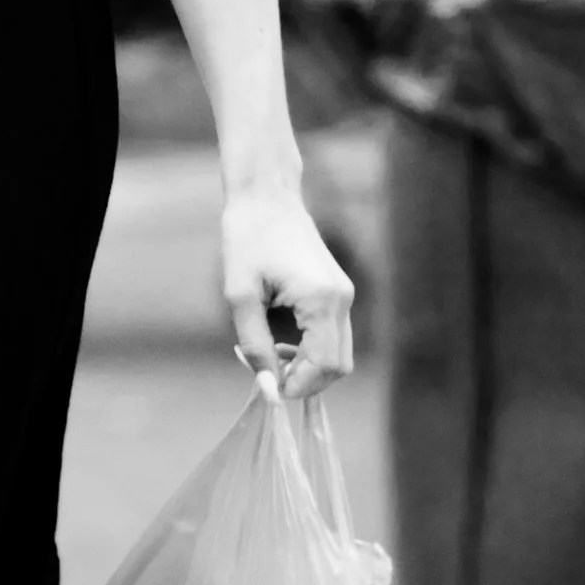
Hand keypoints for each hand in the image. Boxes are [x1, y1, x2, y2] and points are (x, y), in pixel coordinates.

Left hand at [220, 183, 354, 399]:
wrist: (266, 198)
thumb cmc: (246, 240)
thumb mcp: (239, 297)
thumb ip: (255, 345)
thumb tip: (267, 386)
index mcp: (321, 300)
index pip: (324, 366)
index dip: (297, 385)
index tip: (267, 386)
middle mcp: (341, 300)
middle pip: (338, 366)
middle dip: (304, 380)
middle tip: (266, 371)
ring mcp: (344, 295)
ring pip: (338, 354)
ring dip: (306, 365)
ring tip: (268, 350)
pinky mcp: (338, 292)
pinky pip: (333, 335)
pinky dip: (310, 348)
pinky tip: (280, 336)